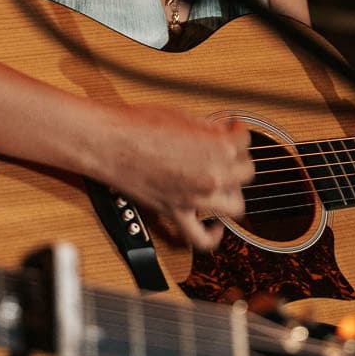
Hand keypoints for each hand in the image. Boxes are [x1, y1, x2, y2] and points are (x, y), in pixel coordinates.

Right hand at [84, 104, 254, 250]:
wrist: (108, 143)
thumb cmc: (138, 125)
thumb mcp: (183, 116)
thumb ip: (209, 129)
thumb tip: (220, 133)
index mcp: (218, 147)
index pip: (245, 141)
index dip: (237, 131)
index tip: (231, 128)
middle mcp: (213, 176)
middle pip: (245, 173)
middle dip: (237, 160)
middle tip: (224, 151)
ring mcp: (196, 199)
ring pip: (235, 206)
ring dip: (231, 194)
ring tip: (223, 183)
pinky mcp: (176, 214)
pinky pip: (201, 239)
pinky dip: (213, 236)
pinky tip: (215, 225)